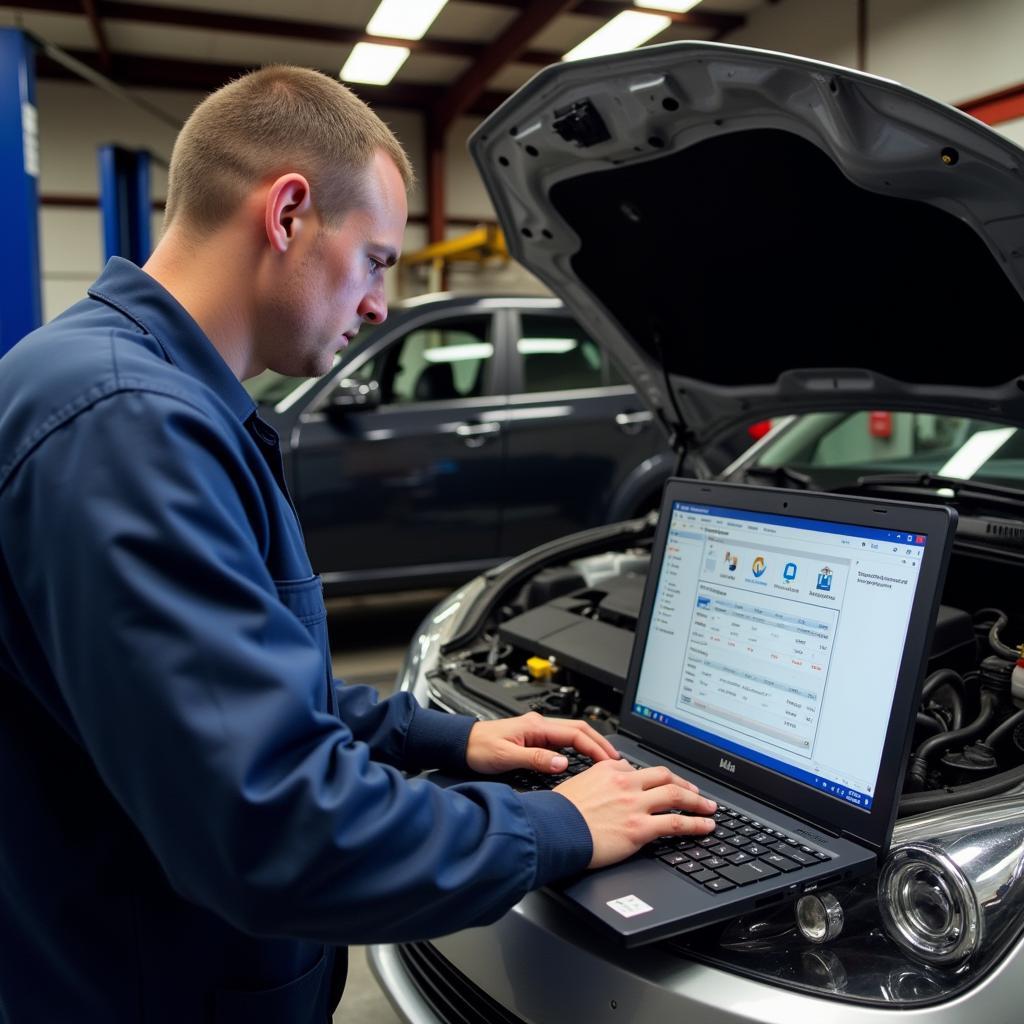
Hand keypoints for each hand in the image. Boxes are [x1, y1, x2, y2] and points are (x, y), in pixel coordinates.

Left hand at [465, 711, 619, 774]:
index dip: (595, 747)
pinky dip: (578, 749)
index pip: (575, 733)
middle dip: (599, 743)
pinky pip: (563, 742)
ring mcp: (537, 731)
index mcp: (536, 726)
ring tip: (605, 761)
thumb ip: (535, 759)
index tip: (608, 761)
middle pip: (579, 730)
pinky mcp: (534, 739)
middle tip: (616, 760)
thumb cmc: (479, 748)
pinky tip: (583, 760)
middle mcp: (539, 725)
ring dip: (590, 745)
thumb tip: (562, 763)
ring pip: (572, 734)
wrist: (461, 746)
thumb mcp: (506, 757)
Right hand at [554, 760, 716, 868]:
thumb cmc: (558, 812)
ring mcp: (635, 805)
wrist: (552, 829)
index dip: (655, 778)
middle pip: (665, 777)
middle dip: (684, 784)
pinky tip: (706, 826)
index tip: (663, 784)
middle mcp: (625, 783)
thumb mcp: (577, 783)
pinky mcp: (640, 828)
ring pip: (676, 796)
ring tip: (710, 807)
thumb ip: (598, 778)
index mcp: (609, 770)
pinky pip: (677, 823)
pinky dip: (696, 823)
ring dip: (698, 801)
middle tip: (696, 792)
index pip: (639, 769)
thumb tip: (612, 775)